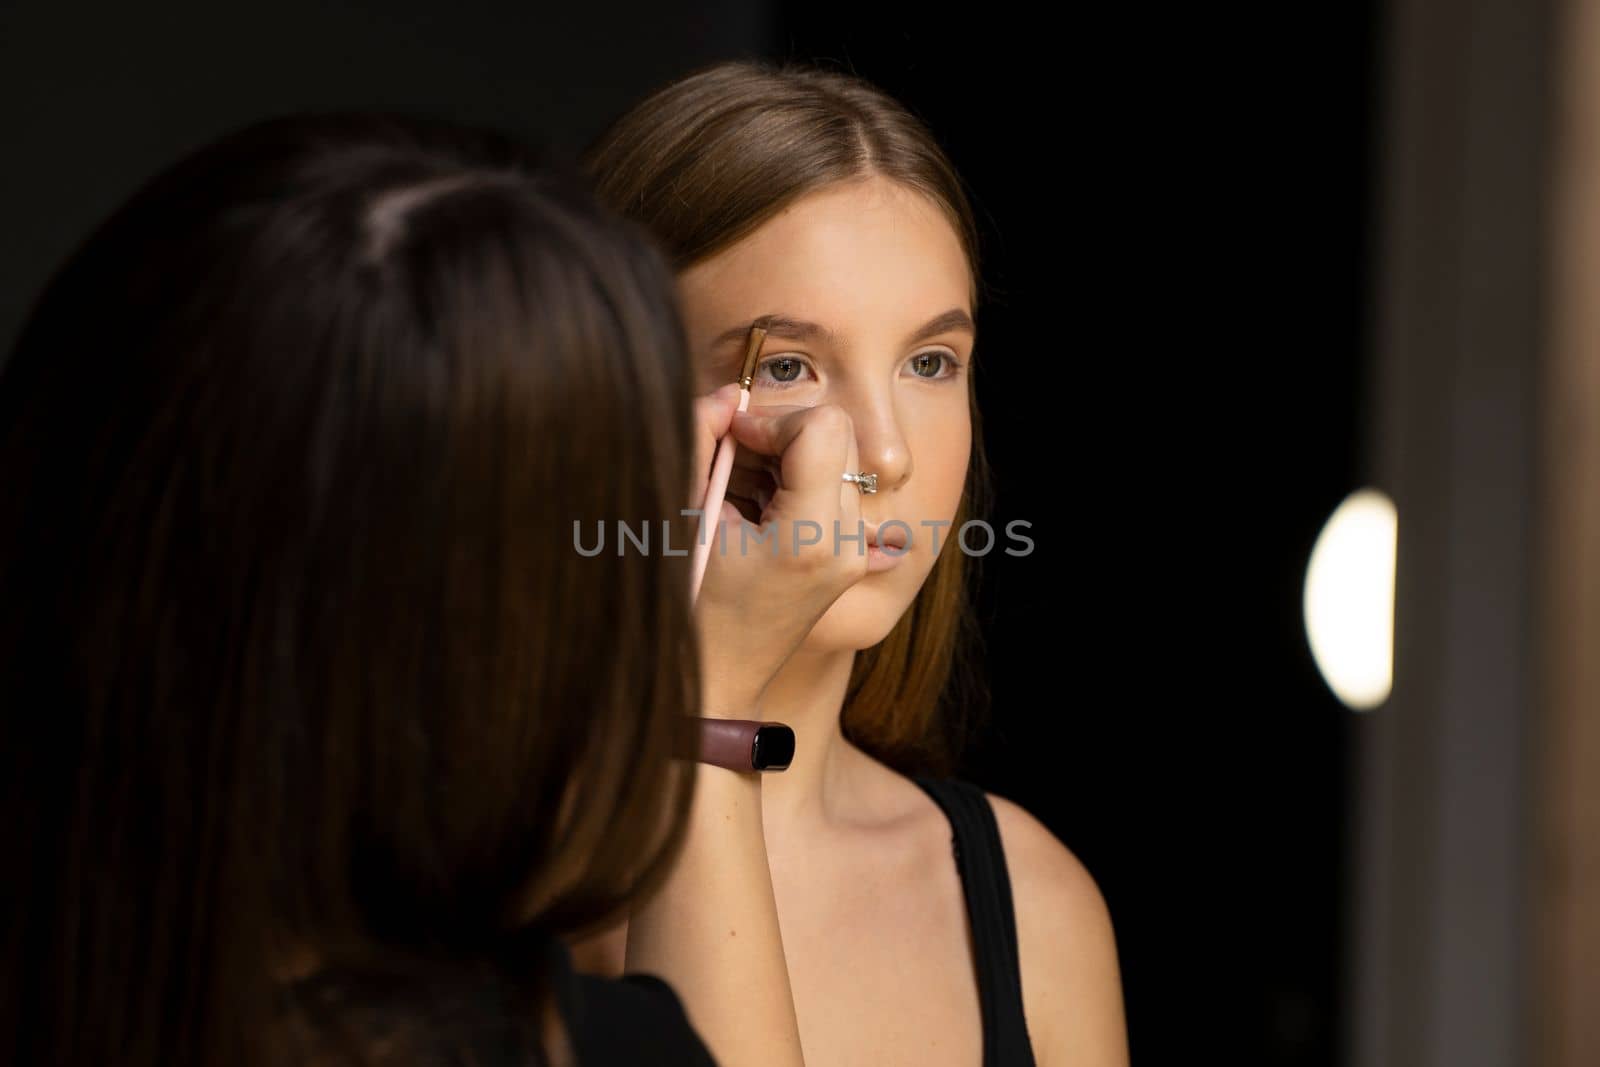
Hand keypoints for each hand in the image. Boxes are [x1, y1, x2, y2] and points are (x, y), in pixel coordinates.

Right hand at [688, 388, 868, 716]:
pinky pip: (831, 490)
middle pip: (836, 437)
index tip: (732, 439)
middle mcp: (846, 543)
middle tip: (731, 462)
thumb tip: (726, 395)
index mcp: (810, 535)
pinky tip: (753, 512)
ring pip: (836, 459)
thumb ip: (701, 444)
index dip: (773, 419)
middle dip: (780, 437)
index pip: (824, 426)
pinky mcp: (848, 557)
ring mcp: (853, 552)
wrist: (716, 679)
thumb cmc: (688, 607)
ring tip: (738, 494)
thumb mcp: (683, 519)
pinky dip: (791, 484)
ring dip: (784, 459)